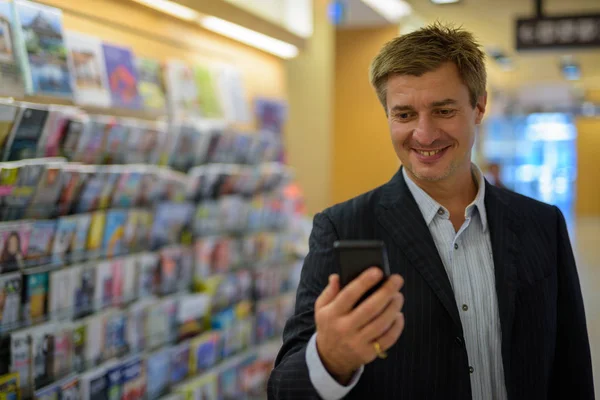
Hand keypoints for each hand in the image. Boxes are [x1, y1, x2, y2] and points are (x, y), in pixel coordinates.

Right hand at [314, 268, 404, 384]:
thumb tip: (336, 276)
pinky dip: (396, 326)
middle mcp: (344, 328)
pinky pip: (387, 339)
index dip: (364, 282)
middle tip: (397, 279)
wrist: (330, 357)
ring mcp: (357, 342)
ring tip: (398, 296)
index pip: (349, 295)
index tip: (378, 271)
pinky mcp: (368, 353)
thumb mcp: (322, 308)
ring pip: (381, 323)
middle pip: (370, 308)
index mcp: (332, 314)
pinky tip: (398, 315)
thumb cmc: (330, 325)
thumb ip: (329, 291)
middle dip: (386, 292)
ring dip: (393, 307)